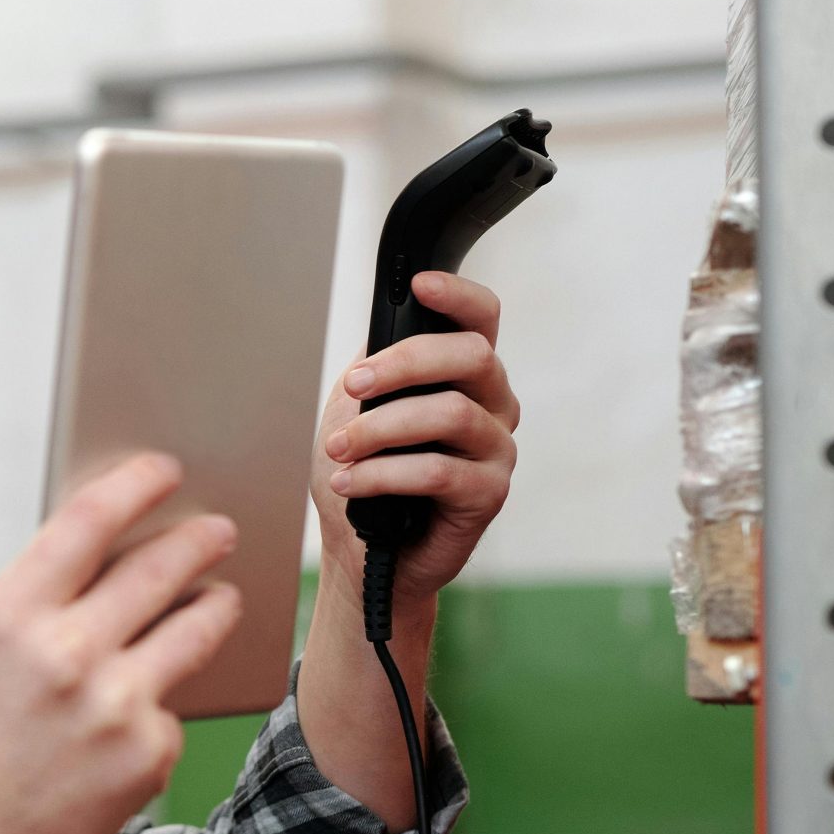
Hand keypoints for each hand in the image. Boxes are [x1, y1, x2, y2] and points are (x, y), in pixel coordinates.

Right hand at [0, 452, 241, 833]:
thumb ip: (39, 599)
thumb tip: (120, 544)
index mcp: (8, 615)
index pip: (88, 520)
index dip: (135, 484)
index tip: (163, 467)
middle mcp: (65, 653)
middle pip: (160, 567)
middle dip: (199, 539)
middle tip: (220, 528)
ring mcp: (114, 706)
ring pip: (197, 628)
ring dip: (217, 604)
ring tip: (223, 596)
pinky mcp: (148, 754)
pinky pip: (171, 707)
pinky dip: (158, 707)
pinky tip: (131, 722)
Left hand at [312, 271, 520, 601]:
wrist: (362, 549)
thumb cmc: (366, 472)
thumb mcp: (361, 407)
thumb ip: (376, 366)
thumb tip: (376, 338)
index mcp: (466, 374)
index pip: (482, 318)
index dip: (458, 295)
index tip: (420, 285)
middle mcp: (492, 404)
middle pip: (471, 356)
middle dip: (402, 364)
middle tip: (353, 386)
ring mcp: (496, 448)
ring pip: (450, 414)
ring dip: (381, 428)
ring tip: (337, 448)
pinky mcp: (489, 494)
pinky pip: (439, 471)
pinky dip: (383, 474)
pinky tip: (350, 482)